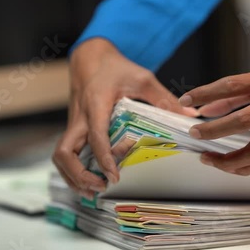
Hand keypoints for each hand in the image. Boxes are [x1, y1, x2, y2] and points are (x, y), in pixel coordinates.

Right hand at [53, 38, 197, 198]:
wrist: (90, 58)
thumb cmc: (116, 68)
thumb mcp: (142, 78)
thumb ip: (164, 98)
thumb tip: (190, 116)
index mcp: (96, 105)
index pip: (95, 137)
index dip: (104, 159)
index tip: (114, 177)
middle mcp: (80, 117)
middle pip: (64, 153)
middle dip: (78, 175)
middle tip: (100, 187)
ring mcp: (74, 124)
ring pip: (59, 156)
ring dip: (72, 176)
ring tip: (92, 190)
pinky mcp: (74, 129)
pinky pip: (65, 153)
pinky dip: (72, 170)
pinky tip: (88, 180)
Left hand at [179, 64, 249, 175]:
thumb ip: (236, 94)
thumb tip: (207, 109)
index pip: (231, 85)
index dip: (205, 93)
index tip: (185, 100)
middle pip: (242, 121)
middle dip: (214, 130)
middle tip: (194, 133)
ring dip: (227, 160)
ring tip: (206, 158)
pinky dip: (242, 166)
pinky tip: (226, 164)